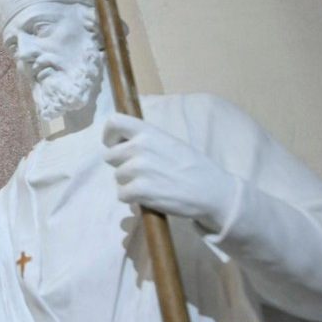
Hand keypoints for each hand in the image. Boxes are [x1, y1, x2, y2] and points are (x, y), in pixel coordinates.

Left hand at [102, 113, 236, 231]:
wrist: (212, 191)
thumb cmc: (192, 166)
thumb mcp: (169, 143)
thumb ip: (145, 140)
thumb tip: (121, 144)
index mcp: (149, 131)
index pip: (114, 122)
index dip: (109, 136)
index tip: (115, 145)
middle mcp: (141, 146)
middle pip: (110, 156)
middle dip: (121, 165)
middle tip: (141, 173)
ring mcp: (139, 168)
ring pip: (117, 177)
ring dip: (129, 183)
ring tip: (151, 184)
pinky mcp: (140, 190)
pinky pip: (122, 194)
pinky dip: (132, 199)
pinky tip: (149, 197)